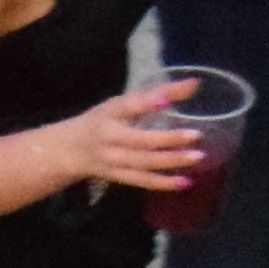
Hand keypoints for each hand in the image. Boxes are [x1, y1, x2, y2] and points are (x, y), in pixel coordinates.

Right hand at [44, 73, 205, 198]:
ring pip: (144, 162)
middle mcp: (110, 137)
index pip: (128, 106)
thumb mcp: (124, 103)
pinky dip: (163, 183)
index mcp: (111, 113)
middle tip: (196, 135)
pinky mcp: (118, 176)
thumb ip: (159, 94)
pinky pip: (142, 181)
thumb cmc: (104, 121)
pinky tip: (185, 182)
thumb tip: (195, 84)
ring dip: (171, 161)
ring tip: (197, 157)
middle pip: (140, 140)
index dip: (146, 103)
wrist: (71, 150)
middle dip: (168, 139)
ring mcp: (113, 160)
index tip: (165, 100)